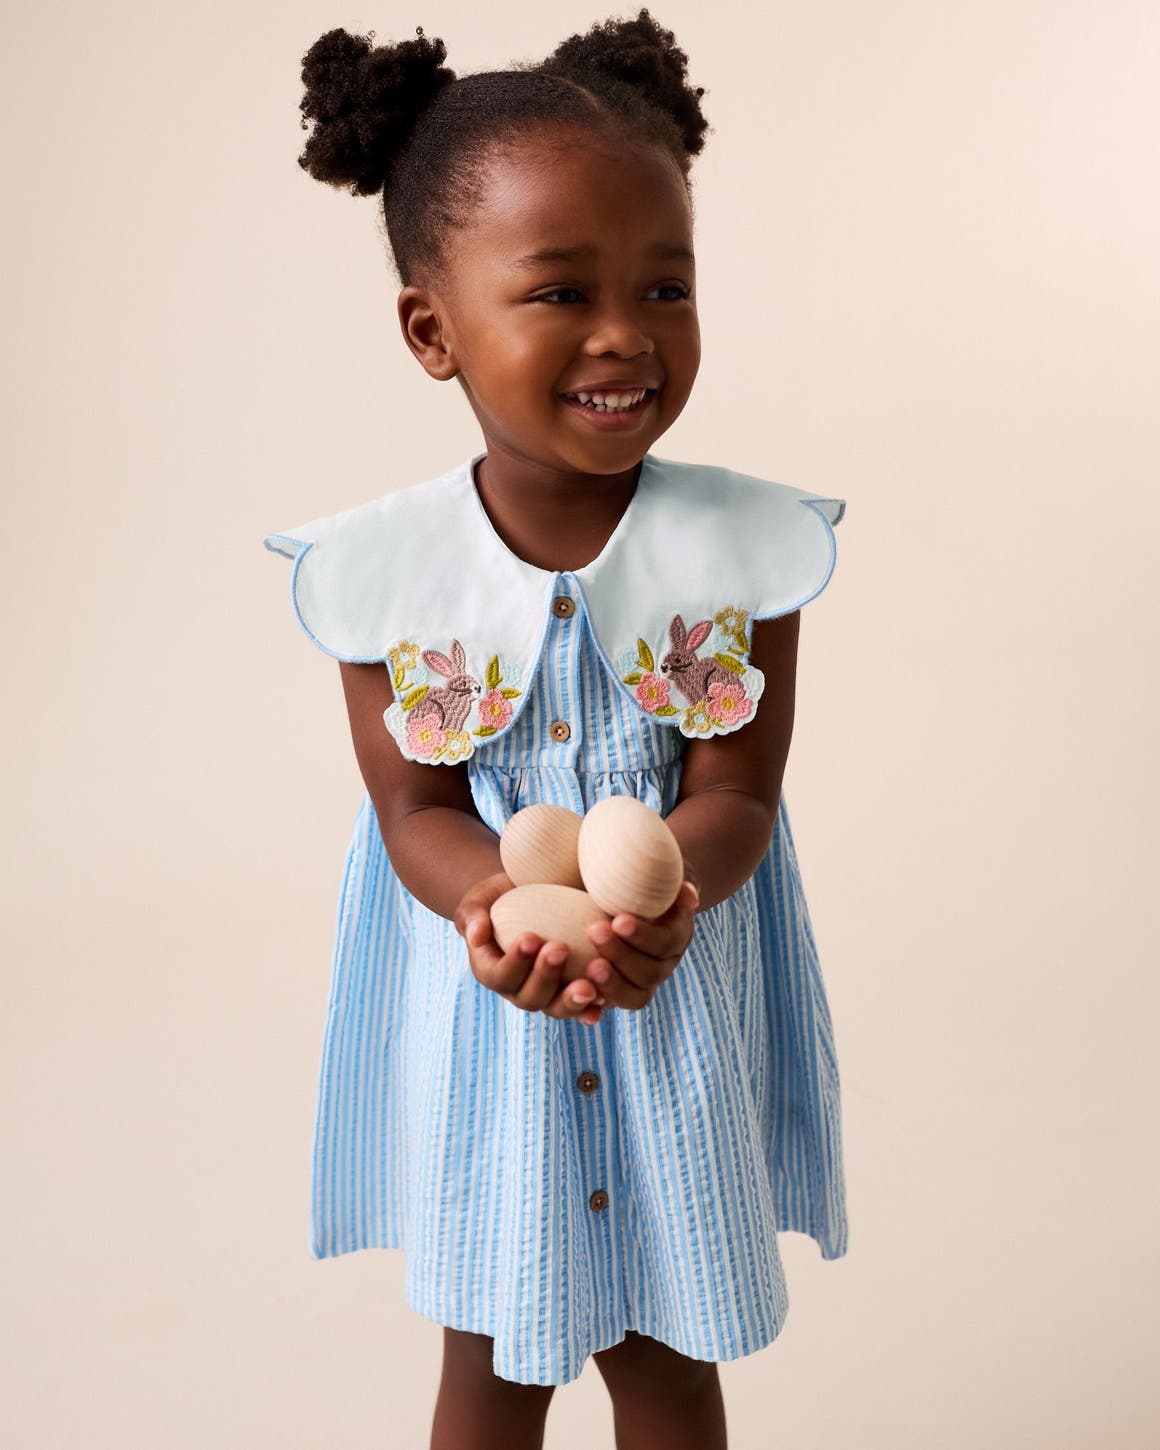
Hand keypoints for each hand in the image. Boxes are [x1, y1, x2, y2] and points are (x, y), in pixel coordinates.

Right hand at [453, 870, 608, 1025]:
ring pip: (557, 1008)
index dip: (514, 962)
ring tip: (589, 986)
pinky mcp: (572, 990)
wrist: (532, 895)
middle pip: (530, 997)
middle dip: (545, 976)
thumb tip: (476, 933)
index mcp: (492, 971)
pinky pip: (583, 1006)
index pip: (499, 975)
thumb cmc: (503, 895)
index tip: (530, 937)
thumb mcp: (482, 898)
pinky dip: (592, 1006)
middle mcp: (518, 989)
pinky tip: (605, 999)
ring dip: (572, 1001)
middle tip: (559, 948)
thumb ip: (472, 914)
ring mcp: (548, 994)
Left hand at [581, 879, 700, 1011]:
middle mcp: (663, 964)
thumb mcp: (658, 874)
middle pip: (649, 973)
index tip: (618, 920)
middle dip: (621, 955)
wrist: (630, 897)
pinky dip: (595, 1003)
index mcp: (676, 936)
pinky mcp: (619, 991)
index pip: (664, 943)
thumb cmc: (640, 878)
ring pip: (634, 996)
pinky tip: (577, 990)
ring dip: (611, 984)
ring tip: (588, 967)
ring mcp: (642, 982)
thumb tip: (688, 894)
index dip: (643, 936)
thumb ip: (672, 881)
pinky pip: (610, 1005)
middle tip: (594, 932)